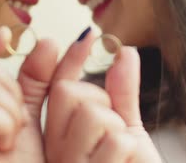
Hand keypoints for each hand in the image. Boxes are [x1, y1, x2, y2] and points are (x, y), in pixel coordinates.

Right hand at [44, 31, 162, 162]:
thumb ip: (121, 92)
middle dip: (101, 101)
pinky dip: (131, 151)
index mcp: (58, 137)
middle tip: (113, 130)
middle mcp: (54, 152)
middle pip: (68, 92)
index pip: (55, 88)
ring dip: (117, 130)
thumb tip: (124, 51)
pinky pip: (117, 142)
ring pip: (92, 114)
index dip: (69, 59)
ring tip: (120, 154)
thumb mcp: (126, 128)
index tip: (87, 35)